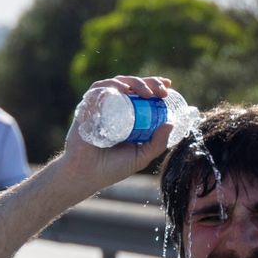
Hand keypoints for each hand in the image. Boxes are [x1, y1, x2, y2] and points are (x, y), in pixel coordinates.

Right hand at [62, 75, 174, 190]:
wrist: (86, 175)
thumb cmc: (112, 168)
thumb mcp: (141, 156)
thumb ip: (157, 144)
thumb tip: (171, 124)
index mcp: (127, 114)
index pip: (141, 94)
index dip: (154, 86)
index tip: (167, 87)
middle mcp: (113, 107)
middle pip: (132, 85)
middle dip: (149, 82)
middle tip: (161, 92)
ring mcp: (100, 106)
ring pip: (117, 84)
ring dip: (134, 83)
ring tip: (147, 93)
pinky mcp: (86, 108)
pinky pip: (98, 90)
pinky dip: (111, 86)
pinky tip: (123, 90)